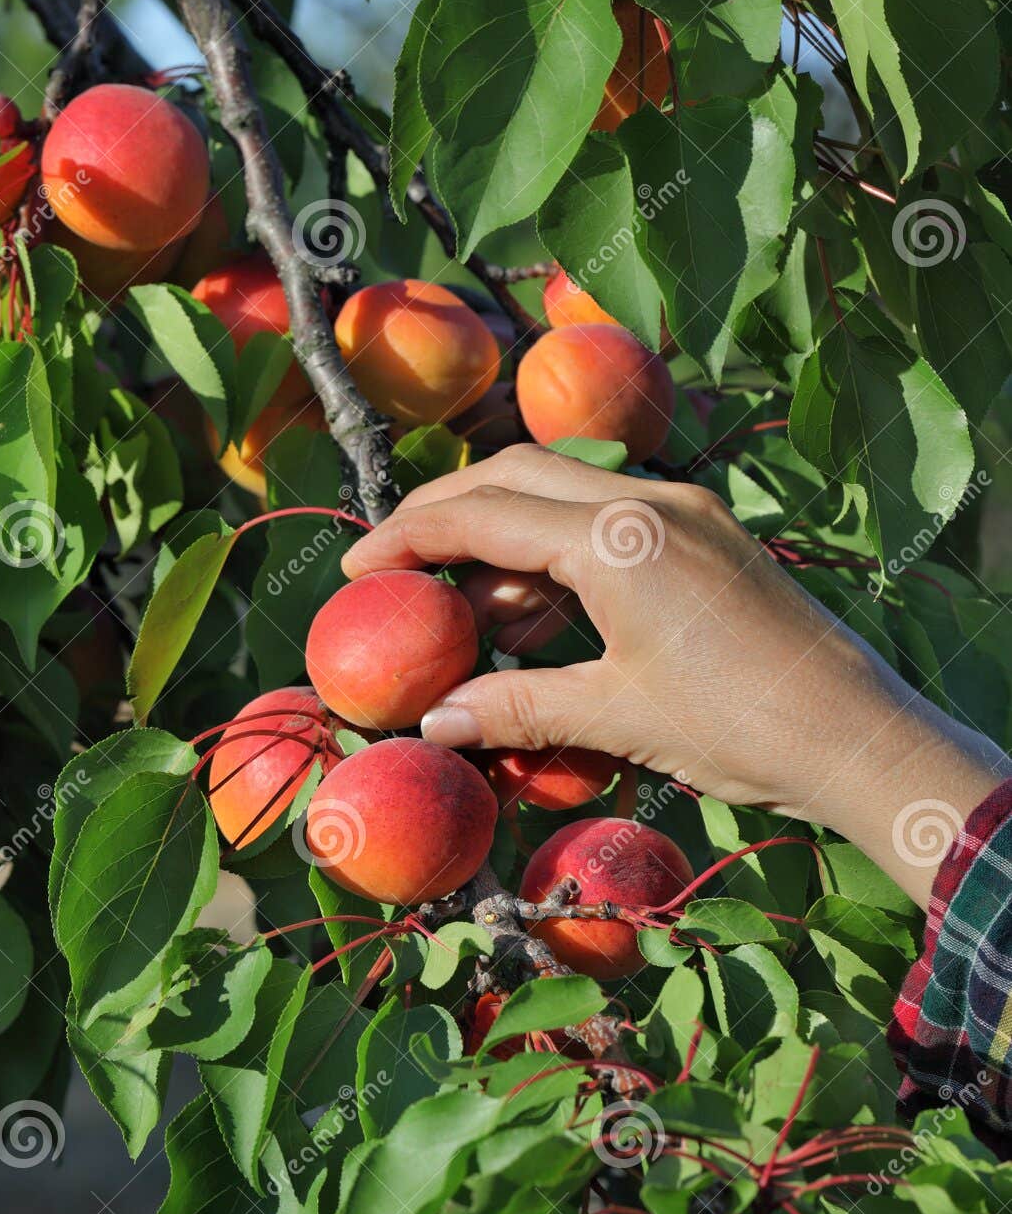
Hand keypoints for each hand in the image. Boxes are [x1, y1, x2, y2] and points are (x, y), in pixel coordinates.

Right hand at [341, 446, 1008, 903]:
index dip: (408, 537)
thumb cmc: (739, 728)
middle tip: (397, 565)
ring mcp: (686, 513)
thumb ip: (517, 706)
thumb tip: (432, 723)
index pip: (484, 515)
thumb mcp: (617, 718)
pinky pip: (610, 520)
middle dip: (446, 513)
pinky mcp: (708, 536)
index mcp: (618, 539)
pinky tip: (540, 615)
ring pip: (564, 493)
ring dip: (505, 537)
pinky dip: (559, 553)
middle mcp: (650, 502)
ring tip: (466, 613)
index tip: (356, 569)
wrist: (856, 736)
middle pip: (516, 477)